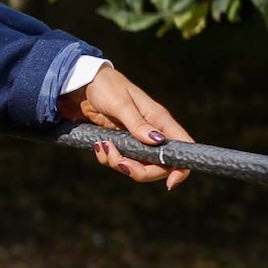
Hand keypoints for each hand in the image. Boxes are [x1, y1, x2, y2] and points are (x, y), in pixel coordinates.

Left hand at [57, 63, 192, 188]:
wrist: (84, 83)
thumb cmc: (106, 86)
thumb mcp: (120, 104)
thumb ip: (137, 123)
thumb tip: (157, 141)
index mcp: (160, 120)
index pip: (183, 147)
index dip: (181, 168)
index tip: (170, 183)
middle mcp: (153, 132)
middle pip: (158, 166)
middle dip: (139, 171)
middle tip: (118, 161)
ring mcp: (137, 139)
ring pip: (138, 166)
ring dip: (119, 163)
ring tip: (103, 146)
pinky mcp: (122, 143)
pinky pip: (121, 161)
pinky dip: (109, 159)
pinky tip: (99, 145)